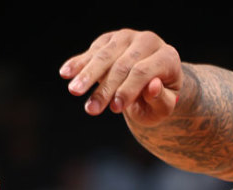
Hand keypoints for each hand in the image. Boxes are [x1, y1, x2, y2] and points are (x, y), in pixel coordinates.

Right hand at [60, 29, 180, 124]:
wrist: (152, 83)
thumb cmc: (159, 99)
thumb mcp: (164, 106)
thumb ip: (161, 99)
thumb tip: (153, 87)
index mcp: (167, 57)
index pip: (142, 71)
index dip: (128, 90)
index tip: (114, 109)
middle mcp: (148, 41)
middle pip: (122, 64)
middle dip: (105, 88)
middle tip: (91, 109)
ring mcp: (127, 37)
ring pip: (104, 56)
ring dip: (87, 75)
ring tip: (74, 91)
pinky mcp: (110, 39)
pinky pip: (92, 51)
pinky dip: (78, 63)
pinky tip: (65, 73)